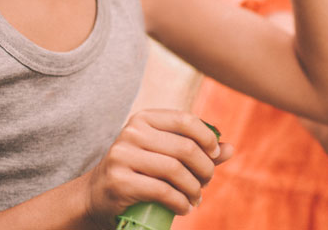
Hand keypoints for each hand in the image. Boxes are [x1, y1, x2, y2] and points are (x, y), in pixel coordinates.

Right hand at [81, 110, 231, 224]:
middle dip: (204, 169)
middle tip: (206, 183)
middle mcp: (131, 133)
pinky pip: (162, 191)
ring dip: (194, 189)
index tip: (215, 156)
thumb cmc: (139, 172)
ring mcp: (122, 156)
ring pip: (174, 170)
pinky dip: (180, 202)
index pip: (185, 120)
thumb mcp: (165, 155)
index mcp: (143, 119)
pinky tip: (184, 207)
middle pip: (184, 148)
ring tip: (196, 199)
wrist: (98, 195)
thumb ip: (197, 150)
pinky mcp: (119, 182)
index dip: (207, 137)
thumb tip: (230, 149)